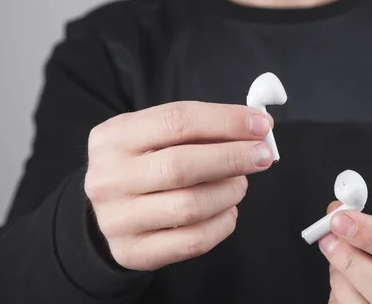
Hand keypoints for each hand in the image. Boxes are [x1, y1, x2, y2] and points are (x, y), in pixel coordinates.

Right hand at [85, 101, 273, 270]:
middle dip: (232, 158)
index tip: (260, 125)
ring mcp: (116, 219)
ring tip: (239, 184)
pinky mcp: (132, 252)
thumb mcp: (157, 135)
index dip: (225, 121)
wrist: (110, 207)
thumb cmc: (145, 163)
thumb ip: (201, 130)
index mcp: (113, 137)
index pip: (176, 121)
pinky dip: (222, 224)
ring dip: (229, 192)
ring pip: (189, 207)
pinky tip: (228, 210)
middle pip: (180, 166)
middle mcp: (108, 178)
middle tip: (262, 156)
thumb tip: (254, 128)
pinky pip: (192, 241)